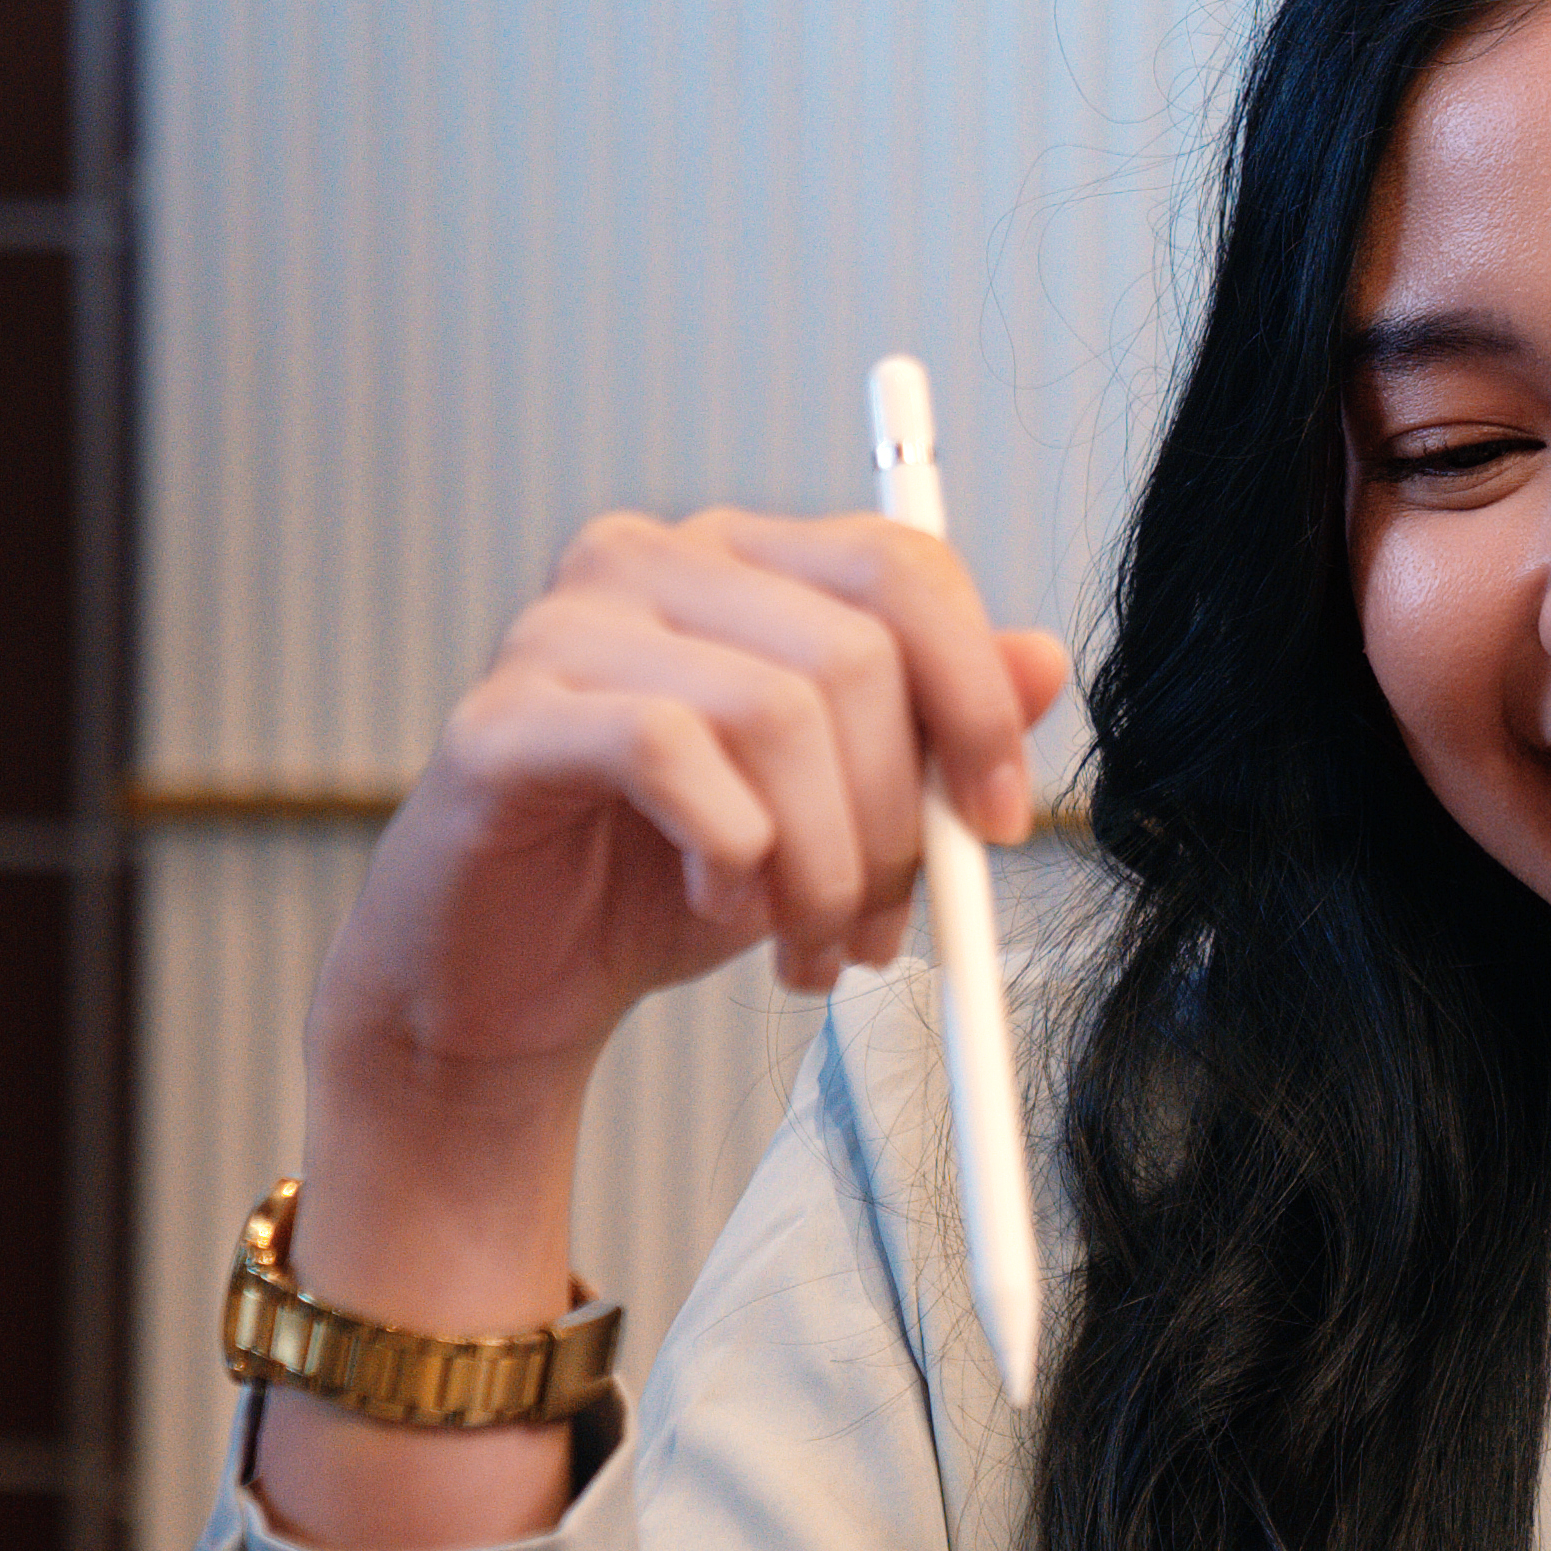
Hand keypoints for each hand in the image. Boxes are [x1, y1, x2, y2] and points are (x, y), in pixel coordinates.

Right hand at [257, 508, 1066, 1550]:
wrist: (508, 990)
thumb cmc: (672, 883)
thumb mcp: (841, 812)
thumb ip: (938, 733)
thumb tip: (1047, 660)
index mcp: (744, 561)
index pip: (903, 567)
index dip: (979, 698)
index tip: (998, 823)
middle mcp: (650, 560)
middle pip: (855, 650)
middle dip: (899, 815)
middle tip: (886, 927)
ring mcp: (565, 626)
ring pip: (777, 712)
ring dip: (823, 862)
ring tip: (808, 945)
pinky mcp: (503, 716)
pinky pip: (670, 755)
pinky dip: (730, 854)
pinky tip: (721, 907)